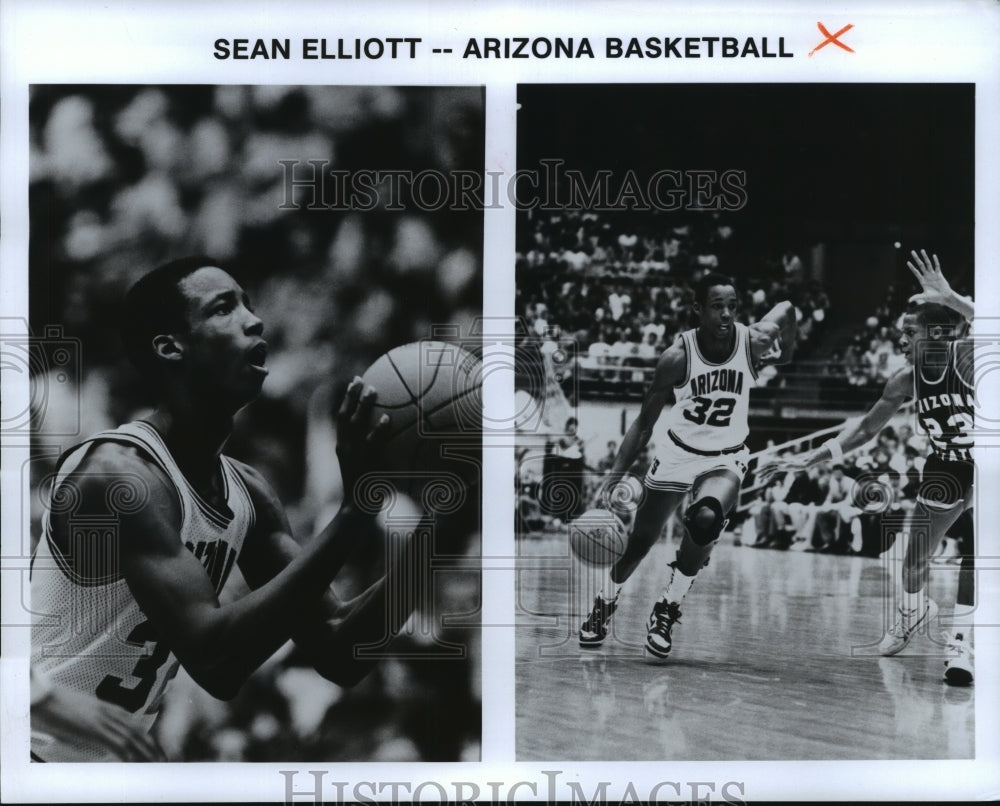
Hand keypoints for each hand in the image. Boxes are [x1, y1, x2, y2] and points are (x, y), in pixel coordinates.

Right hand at [33, 684, 165, 760]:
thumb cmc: (56, 706)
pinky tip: (133, 762)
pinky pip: (116, 742)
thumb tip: (92, 740)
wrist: (43, 696)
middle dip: (150, 745)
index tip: (153, 747)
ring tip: (154, 762)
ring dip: (144, 752)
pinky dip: (127, 753)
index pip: (133, 723)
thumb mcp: (79, 714)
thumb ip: (90, 725)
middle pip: (137, 730)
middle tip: (160, 758)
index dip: (145, 736)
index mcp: (107, 708)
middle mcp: (109, 712)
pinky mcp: (94, 728)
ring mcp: (103, 720)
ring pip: (131, 737)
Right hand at [336, 377, 389, 502]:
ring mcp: (354, 456)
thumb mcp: (365, 466)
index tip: (354, 383)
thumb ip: (373, 450)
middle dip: (352, 396)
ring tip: (373, 391)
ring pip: (355, 425)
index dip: (347, 399)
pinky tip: (388, 419)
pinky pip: (372, 443)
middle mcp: (345, 448)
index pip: (341, 418)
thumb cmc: (367, 488)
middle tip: (361, 379)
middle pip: (345, 416)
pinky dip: (378, 430)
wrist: (358, 510)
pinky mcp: (364, 464)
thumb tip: (394, 433)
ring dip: (363, 406)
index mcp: (342, 447)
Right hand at [756, 453, 806, 484]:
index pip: (771, 463)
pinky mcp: (781, 468)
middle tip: (755, 473)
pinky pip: (773, 472)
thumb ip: (790, 465)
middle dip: (762, 470)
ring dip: (764, 473)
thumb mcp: (795, 465)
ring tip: (759, 478)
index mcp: (781, 462)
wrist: (803, 463)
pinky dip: (769, 475)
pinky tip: (766, 479)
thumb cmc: (800, 464)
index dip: (765, 465)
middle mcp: (778, 463)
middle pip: (768, 467)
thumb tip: (783, 466)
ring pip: (770, 470)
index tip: (760, 468)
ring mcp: (779, 466)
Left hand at [907, 249, 952, 305]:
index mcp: (922, 280)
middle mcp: (927, 276)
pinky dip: (935, 261)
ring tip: (922, 250)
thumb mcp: (924, 297)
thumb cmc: (934, 297)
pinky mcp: (939, 274)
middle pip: (920, 265)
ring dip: (925, 257)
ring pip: (928, 264)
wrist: (944, 297)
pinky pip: (937, 266)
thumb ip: (917, 297)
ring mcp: (933, 274)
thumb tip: (909, 301)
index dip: (912, 267)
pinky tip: (933, 256)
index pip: (916, 272)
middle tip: (912, 251)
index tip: (907, 262)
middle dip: (916, 258)